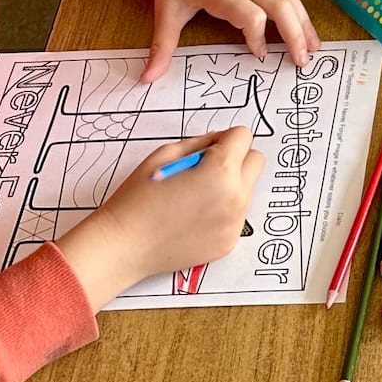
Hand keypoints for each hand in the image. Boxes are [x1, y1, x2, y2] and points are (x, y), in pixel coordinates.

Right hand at [60, 129, 262, 309]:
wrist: (125, 245)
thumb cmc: (138, 197)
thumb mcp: (164, 154)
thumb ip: (200, 143)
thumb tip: (220, 141)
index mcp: (221, 169)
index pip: (244, 136)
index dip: (225, 139)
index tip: (209, 148)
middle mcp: (236, 196)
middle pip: (256, 161)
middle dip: (236, 159)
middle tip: (206, 169)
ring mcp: (235, 222)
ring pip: (247, 190)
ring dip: (230, 186)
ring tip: (195, 197)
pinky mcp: (229, 242)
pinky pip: (236, 216)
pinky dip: (222, 212)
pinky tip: (194, 218)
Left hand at [143, 0, 327, 80]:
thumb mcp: (166, 11)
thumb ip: (162, 46)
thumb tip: (146, 78)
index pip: (249, 16)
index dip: (257, 37)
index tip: (258, 55)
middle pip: (278, 6)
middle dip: (293, 34)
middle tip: (302, 62)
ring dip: (304, 20)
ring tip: (314, 46)